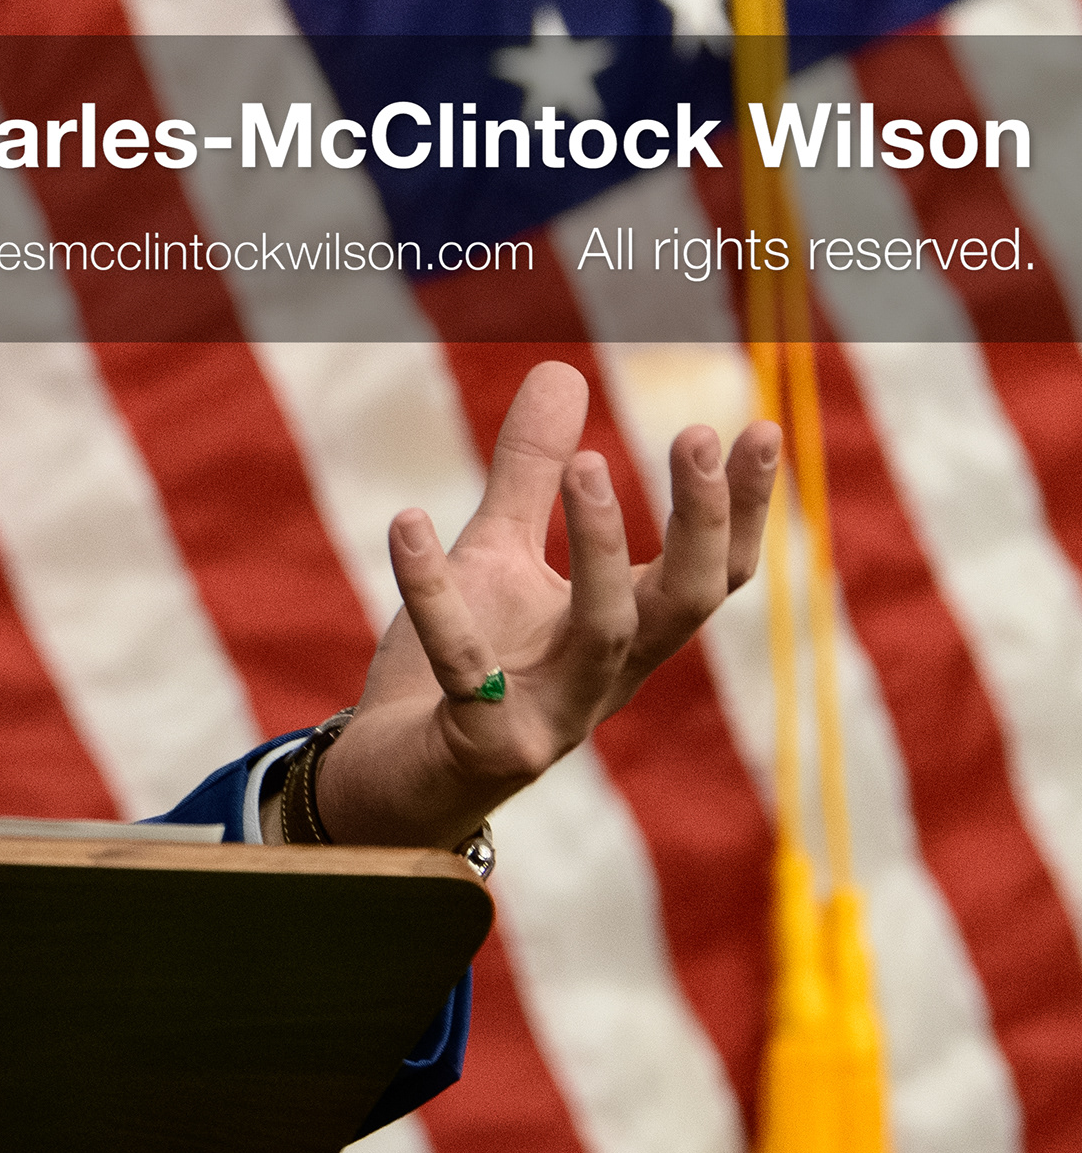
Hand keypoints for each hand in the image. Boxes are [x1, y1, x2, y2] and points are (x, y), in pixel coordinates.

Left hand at [300, 361, 778, 848]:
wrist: (389, 783)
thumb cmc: (456, 671)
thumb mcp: (496, 557)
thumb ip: (529, 473)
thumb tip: (561, 369)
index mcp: (624, 635)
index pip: (711, 574)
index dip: (743, 509)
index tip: (763, 426)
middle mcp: (605, 679)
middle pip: (685, 602)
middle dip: (702, 522)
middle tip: (696, 432)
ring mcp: (552, 717)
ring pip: (604, 632)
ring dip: (602, 549)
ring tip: (586, 463)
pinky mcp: (484, 742)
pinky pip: (464, 663)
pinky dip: (434, 595)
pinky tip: (406, 524)